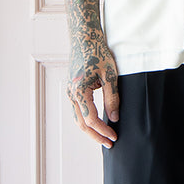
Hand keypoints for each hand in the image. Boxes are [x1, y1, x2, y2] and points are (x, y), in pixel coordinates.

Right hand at [67, 31, 119, 146]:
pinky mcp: (72, 90)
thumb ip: (112, 97)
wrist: (84, 39)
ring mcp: (69, 92)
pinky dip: (86, 120)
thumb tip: (114, 118)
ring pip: (77, 118)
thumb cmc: (98, 53)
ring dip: (90, 130)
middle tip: (110, 144)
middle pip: (81, 123)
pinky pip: (77, 111)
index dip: (103, 130)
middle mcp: (70, 93)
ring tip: (105, 137)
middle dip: (96, 136)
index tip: (114, 136)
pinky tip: (98, 124)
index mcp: (79, 90)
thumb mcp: (110, 75)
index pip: (91, 119)